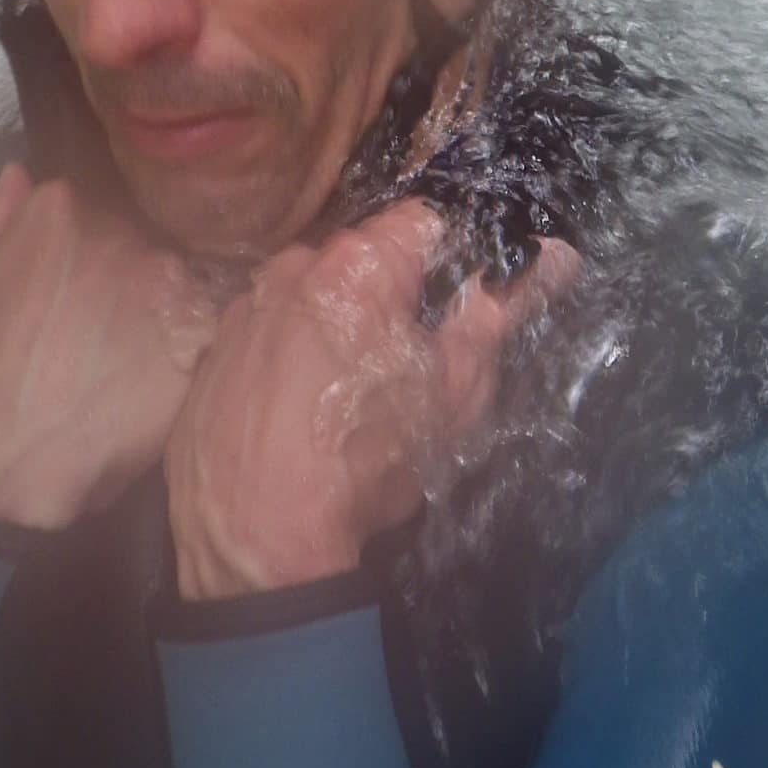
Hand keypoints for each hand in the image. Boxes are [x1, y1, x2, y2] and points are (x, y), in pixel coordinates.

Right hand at [0, 164, 217, 529]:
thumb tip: (20, 175)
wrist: (10, 467)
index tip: (66, 285)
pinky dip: (182, 345)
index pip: (86, 203)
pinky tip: (151, 379)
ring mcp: (167, 282)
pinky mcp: (201, 334)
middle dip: (118, 271)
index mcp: (60, 209)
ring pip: (171, 279)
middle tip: (95, 326)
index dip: (77, 249)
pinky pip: (200, 326)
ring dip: (155, 306)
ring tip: (123, 357)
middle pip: (134, 235)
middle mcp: (123, 232)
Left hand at [164, 198, 580, 600]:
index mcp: (358, 264)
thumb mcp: (455, 391)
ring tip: (350, 399)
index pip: (425, 226)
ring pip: (311, 300)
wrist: (257, 541)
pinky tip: (299, 415)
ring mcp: (242, 309)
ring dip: (337, 330)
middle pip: (363, 263)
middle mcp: (291, 268)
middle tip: (410, 367)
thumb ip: (502, 310)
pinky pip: (266, 337)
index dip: (455, 264)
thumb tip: (556, 254)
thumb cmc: (366, 460)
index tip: (461, 310)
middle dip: (393, 302)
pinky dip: (288, 361)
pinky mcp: (211, 354)